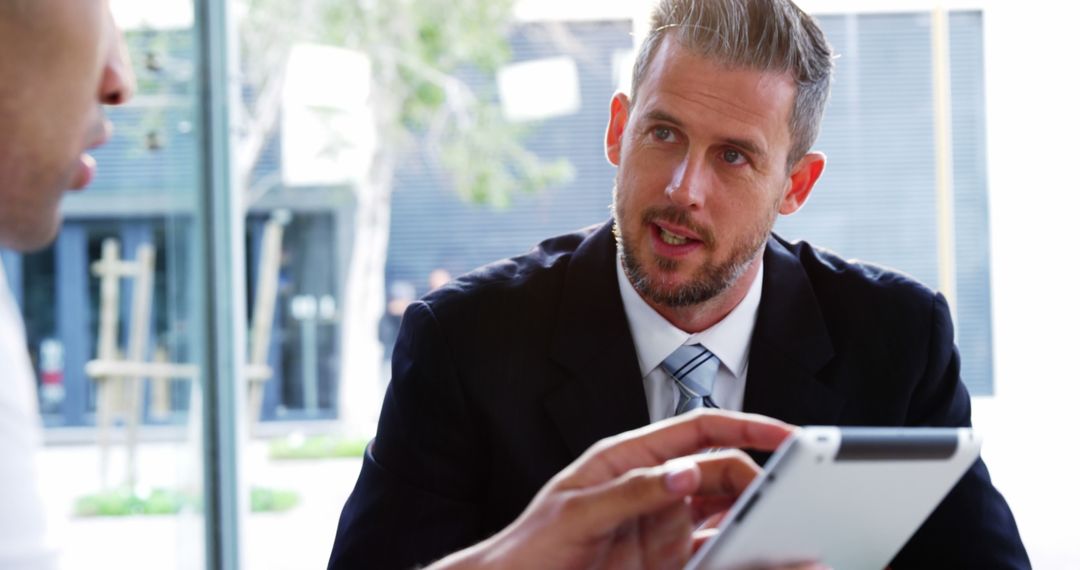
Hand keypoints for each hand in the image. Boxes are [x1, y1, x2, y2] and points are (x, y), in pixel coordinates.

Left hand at [429, 409, 818, 569]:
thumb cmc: (533, 544)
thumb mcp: (578, 511)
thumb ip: (632, 491)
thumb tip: (685, 472)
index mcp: (630, 459)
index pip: (698, 431)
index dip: (745, 428)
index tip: (784, 435)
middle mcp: (654, 488)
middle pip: (720, 472)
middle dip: (757, 477)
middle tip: (787, 495)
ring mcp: (663, 525)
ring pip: (724, 513)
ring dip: (753, 516)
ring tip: (783, 524)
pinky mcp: (667, 561)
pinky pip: (714, 551)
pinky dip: (739, 552)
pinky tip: (757, 554)